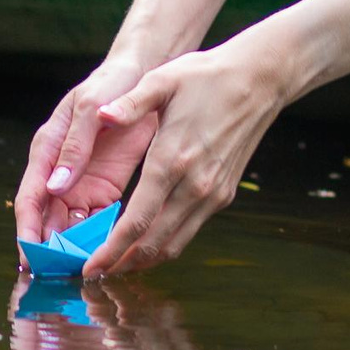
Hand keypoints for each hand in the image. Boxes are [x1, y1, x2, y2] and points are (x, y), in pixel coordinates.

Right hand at [14, 55, 155, 260]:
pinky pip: (97, 220)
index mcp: (46, 151)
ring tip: (81, 272)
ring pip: (70, 225)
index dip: (27, 230)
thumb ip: (74, 146)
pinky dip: (98, 238)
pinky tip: (105, 255)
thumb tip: (56, 186)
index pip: (30, 199)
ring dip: (73, 248)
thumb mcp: (90, 109)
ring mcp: (81, 183)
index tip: (29, 257)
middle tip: (56, 276)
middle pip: (47, 220)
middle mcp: (59, 173)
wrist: (142, 76)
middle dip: (49, 249)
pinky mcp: (105, 188)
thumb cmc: (109, 84)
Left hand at [85, 45, 288, 275]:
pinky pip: (189, 231)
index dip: (111, 251)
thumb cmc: (206, 76)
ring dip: (144, 261)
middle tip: (94, 273)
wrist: (259, 81)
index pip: (137, 221)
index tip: (90, 267)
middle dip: (122, 265)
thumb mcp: (162, 80)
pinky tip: (146, 240)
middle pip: (154, 244)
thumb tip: (101, 115)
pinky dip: (165, 244)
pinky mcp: (224, 195)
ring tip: (116, 265)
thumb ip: (129, 104)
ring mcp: (212, 193)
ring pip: (174, 245)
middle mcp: (194, 185)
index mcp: (172, 160)